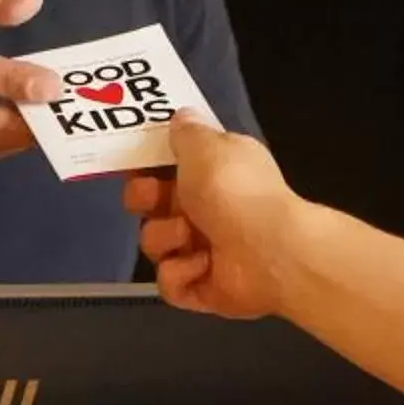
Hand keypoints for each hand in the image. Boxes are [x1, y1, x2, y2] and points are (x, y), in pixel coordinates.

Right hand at [125, 117, 308, 319]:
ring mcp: (203, 250)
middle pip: (152, 204)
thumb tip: (182, 117)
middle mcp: (206, 209)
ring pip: (154, 243)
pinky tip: (202, 266)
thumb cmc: (235, 191)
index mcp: (212, 173)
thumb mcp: (207, 146)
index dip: (146, 165)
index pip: (168, 167)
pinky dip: (181, 275)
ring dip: (166, 237)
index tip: (133, 163)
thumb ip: (187, 132)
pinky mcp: (201, 288)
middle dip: (144, 199)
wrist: (270, 252)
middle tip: (152, 199)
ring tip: (189, 236)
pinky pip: (169, 282)